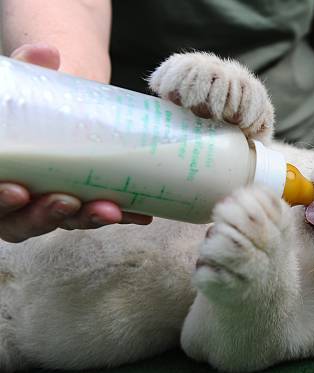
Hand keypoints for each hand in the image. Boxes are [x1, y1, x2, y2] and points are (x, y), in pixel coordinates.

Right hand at [0, 43, 150, 242]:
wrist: (57, 110)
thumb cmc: (30, 103)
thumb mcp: (21, 86)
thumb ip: (28, 69)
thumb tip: (47, 52)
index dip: (0, 201)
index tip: (18, 190)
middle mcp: (18, 200)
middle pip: (25, 220)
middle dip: (47, 214)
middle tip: (68, 202)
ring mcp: (51, 206)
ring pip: (65, 221)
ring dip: (87, 218)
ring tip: (110, 209)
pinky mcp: (83, 204)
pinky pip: (100, 215)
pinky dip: (121, 215)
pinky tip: (141, 214)